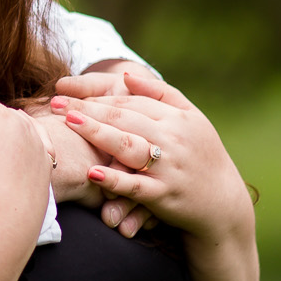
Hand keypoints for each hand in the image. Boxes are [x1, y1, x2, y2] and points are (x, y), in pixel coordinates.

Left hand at [49, 76, 253, 247]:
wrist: (224, 204)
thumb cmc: (203, 157)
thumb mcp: (192, 118)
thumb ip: (160, 94)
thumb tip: (126, 76)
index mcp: (178, 118)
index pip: (132, 102)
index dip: (98, 97)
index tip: (68, 93)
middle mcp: (174, 139)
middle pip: (125, 118)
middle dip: (88, 109)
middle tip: (56, 103)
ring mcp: (169, 167)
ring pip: (129, 146)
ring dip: (97, 133)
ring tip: (68, 123)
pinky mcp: (165, 195)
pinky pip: (136, 187)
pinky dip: (115, 180)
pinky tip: (92, 173)